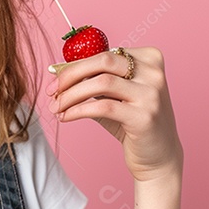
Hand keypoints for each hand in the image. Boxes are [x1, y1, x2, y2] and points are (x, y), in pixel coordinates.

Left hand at [47, 47, 181, 181]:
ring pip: (101, 83)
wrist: (158, 154)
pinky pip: (103, 106)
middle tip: (51, 91)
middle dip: (70, 75)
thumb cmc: (130, 120)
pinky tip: (65, 117)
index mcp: (148, 58)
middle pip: (102, 61)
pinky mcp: (145, 116)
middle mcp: (154, 73)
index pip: (103, 53)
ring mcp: (152, 94)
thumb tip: (55, 68)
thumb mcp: (113, 94)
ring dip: (70, 95)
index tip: (54, 78)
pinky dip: (77, 110)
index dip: (74, 65)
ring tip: (55, 107)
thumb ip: (92, 79)